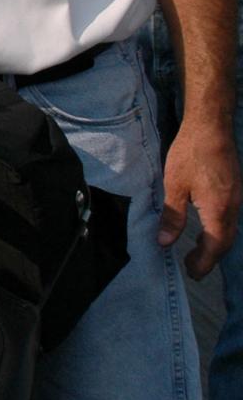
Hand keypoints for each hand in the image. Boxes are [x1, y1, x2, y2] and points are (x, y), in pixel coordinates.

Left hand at [159, 114, 240, 278]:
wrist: (211, 126)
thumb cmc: (190, 153)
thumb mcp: (174, 185)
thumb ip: (172, 216)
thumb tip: (165, 242)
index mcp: (218, 210)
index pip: (214, 247)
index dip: (203, 263)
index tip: (191, 274)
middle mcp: (233, 207)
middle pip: (225, 242)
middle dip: (210, 259)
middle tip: (192, 269)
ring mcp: (237, 198)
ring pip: (230, 231)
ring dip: (215, 245)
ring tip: (196, 252)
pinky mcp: (235, 189)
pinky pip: (230, 218)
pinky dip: (219, 230)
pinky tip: (206, 228)